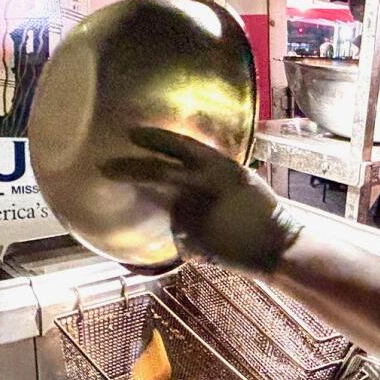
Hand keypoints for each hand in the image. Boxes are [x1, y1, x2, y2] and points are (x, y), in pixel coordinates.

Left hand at [103, 128, 299, 273]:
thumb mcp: (240, 179)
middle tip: (104, 168)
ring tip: (216, 225)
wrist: (275, 245)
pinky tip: (214, 240)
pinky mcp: (187, 237)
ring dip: (182, 213)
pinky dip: (190, 234)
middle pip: (155, 172)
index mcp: (218, 166)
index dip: (154, 138)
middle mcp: (200, 186)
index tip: (132, 134)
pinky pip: (180, 231)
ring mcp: (191, 212)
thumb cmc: (262, 210)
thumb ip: (213, 171)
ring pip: (171, 208)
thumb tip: (187, 168)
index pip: (178, 146)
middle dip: (126, 169)